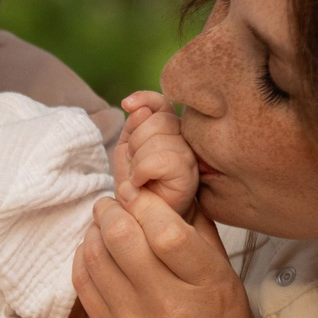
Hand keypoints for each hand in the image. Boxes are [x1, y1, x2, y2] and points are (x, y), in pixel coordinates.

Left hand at [72, 185, 271, 317]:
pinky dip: (83, 261)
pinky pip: (83, 286)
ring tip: (104, 227)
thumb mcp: (235, 296)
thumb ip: (205, 245)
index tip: (142, 194)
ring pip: (94, 258)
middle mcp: (170, 307)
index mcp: (210, 290)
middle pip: (121, 237)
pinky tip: (94, 255)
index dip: (146, 202)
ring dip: (94, 233)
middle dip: (112, 210)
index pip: (165, 229)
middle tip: (114, 205)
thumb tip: (182, 196)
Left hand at [112, 91, 198, 219]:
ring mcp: (190, 159)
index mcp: (173, 133)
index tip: (127, 105)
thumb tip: (136, 106)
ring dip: (137, 159)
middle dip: (136, 140)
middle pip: (160, 120)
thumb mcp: (128, 148)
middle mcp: (187, 143)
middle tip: (133, 163)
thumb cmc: (134, 185)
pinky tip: (140, 183)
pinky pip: (160, 159)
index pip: (164, 103)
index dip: (145, 99)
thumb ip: (134, 123)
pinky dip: (141, 171)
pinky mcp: (188, 177)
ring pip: (159, 139)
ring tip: (138, 176)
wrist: (137, 218)